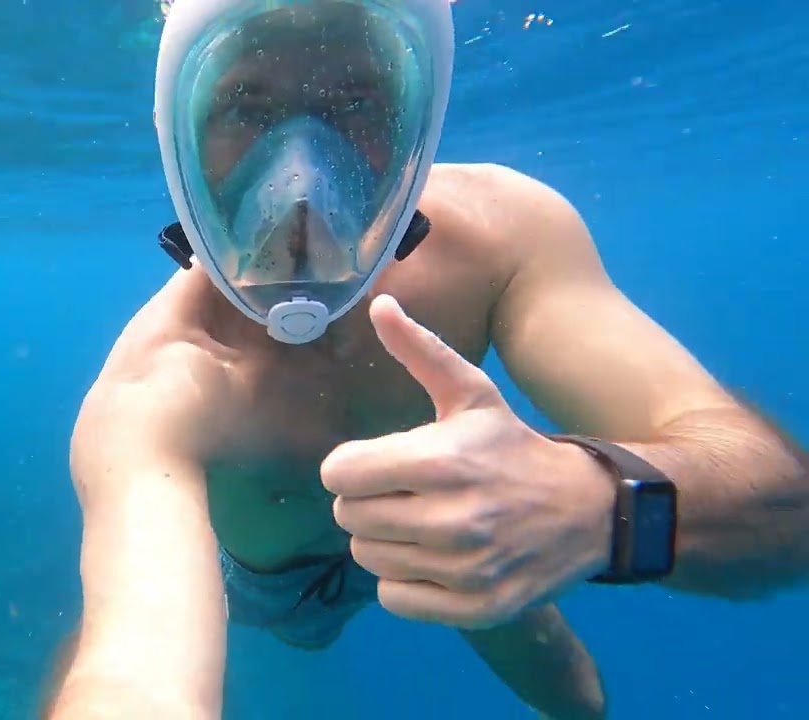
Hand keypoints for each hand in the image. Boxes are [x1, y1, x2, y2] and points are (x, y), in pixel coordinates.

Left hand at [322, 294, 615, 628]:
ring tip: (421, 523)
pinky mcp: (474, 607)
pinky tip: (434, 557)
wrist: (591, 512)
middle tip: (402, 493)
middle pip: (348, 518)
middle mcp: (451, 518)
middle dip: (367, 501)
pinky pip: (395, 599)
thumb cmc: (514, 446)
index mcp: (440, 460)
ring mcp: (464, 567)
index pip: (339, 474)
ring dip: (385, 541)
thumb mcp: (471, 394)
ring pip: (368, 559)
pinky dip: (405, 581)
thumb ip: (420, 351)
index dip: (351, 466)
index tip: (377, 464)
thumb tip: (379, 304)